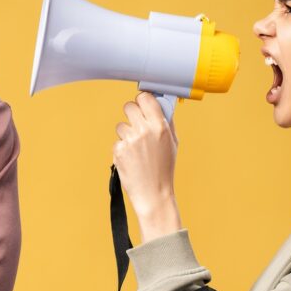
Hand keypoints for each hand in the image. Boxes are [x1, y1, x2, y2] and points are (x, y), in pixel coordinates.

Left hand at [112, 92, 182, 241]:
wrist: (154, 193)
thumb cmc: (164, 168)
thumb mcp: (173, 142)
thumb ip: (166, 122)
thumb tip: (160, 104)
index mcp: (159, 126)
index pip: (145, 98)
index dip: (143, 100)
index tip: (143, 104)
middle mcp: (144, 130)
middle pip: (129, 106)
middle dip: (132, 113)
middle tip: (137, 123)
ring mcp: (129, 141)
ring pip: (121, 125)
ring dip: (126, 133)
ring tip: (136, 148)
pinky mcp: (118, 151)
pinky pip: (117, 141)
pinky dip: (122, 148)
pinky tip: (131, 158)